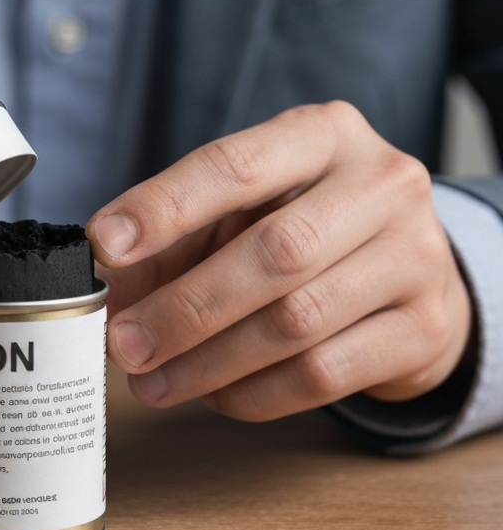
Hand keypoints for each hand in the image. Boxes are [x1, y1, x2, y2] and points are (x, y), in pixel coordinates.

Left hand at [87, 102, 472, 418]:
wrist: (412, 271)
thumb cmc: (305, 229)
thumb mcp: (242, 211)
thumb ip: (174, 239)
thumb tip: (106, 286)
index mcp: (323, 135)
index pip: (236, 164)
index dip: (165, 207)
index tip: (105, 246)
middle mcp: (380, 184)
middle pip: (275, 252)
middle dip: (185, 308)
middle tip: (124, 345)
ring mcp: (416, 256)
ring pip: (298, 322)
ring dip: (208, 362)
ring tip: (152, 383)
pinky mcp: (425, 328)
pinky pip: (324, 374)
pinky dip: (254, 393)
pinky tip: (213, 394)